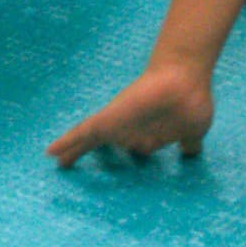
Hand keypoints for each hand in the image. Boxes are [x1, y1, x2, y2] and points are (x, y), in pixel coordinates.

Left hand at [48, 57, 216, 165]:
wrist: (184, 79)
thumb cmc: (191, 102)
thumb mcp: (193, 129)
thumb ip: (188, 142)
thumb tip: (190, 152)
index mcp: (150, 136)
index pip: (135, 151)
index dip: (127, 160)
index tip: (121, 167)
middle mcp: (131, 132)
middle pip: (107, 148)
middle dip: (95, 156)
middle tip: (77, 166)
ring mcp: (118, 127)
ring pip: (90, 142)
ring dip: (75, 152)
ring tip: (60, 163)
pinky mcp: (107, 121)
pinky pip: (83, 134)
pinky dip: (67, 144)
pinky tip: (52, 153)